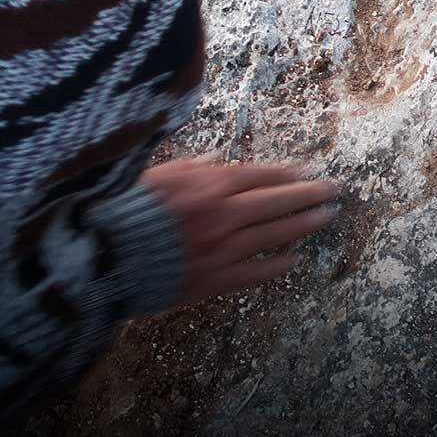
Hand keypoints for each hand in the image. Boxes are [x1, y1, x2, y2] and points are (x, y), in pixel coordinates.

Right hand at [140, 155, 340, 305]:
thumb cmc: (124, 211)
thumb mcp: (157, 176)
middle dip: (309, 193)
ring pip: (274, 234)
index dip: (285, 172)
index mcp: (207, 186)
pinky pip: (255, 272)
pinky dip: (276, 264)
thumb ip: (193, 167)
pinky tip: (293, 258)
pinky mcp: (214, 280)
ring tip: (326, 217)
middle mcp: (222, 215)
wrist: (102, 259)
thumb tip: (219, 157)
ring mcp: (221, 249)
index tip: (306, 169)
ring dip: (304, 224)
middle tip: (335, 189)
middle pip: (276, 201)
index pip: (258, 175)